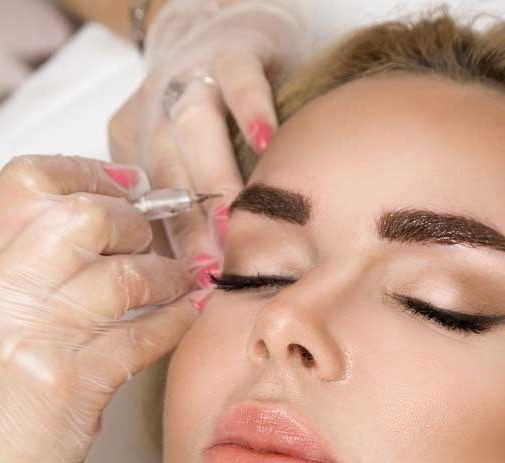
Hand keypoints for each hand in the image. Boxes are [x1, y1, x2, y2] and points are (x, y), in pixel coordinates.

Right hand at [0, 154, 202, 462]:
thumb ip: (23, 281)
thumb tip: (79, 247)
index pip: (26, 187)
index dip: (83, 175)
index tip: (123, 183)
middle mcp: (0, 292)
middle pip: (80, 219)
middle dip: (130, 222)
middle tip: (151, 235)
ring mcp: (35, 338)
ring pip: (122, 277)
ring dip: (165, 274)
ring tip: (181, 278)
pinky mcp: (72, 387)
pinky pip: (140, 337)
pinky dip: (173, 322)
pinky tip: (188, 315)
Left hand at [108, 0, 307, 280]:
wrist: (216, 28)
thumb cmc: (209, 115)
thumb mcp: (184, 158)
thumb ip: (189, 209)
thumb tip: (206, 279)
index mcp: (136, 142)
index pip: (153, 206)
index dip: (176, 251)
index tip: (198, 290)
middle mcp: (155, 109)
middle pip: (168, 174)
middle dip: (193, 228)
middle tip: (217, 271)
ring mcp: (191, 75)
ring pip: (194, 127)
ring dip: (214, 178)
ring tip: (235, 224)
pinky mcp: (232, 49)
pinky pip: (237, 77)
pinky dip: (250, 107)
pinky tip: (266, 140)